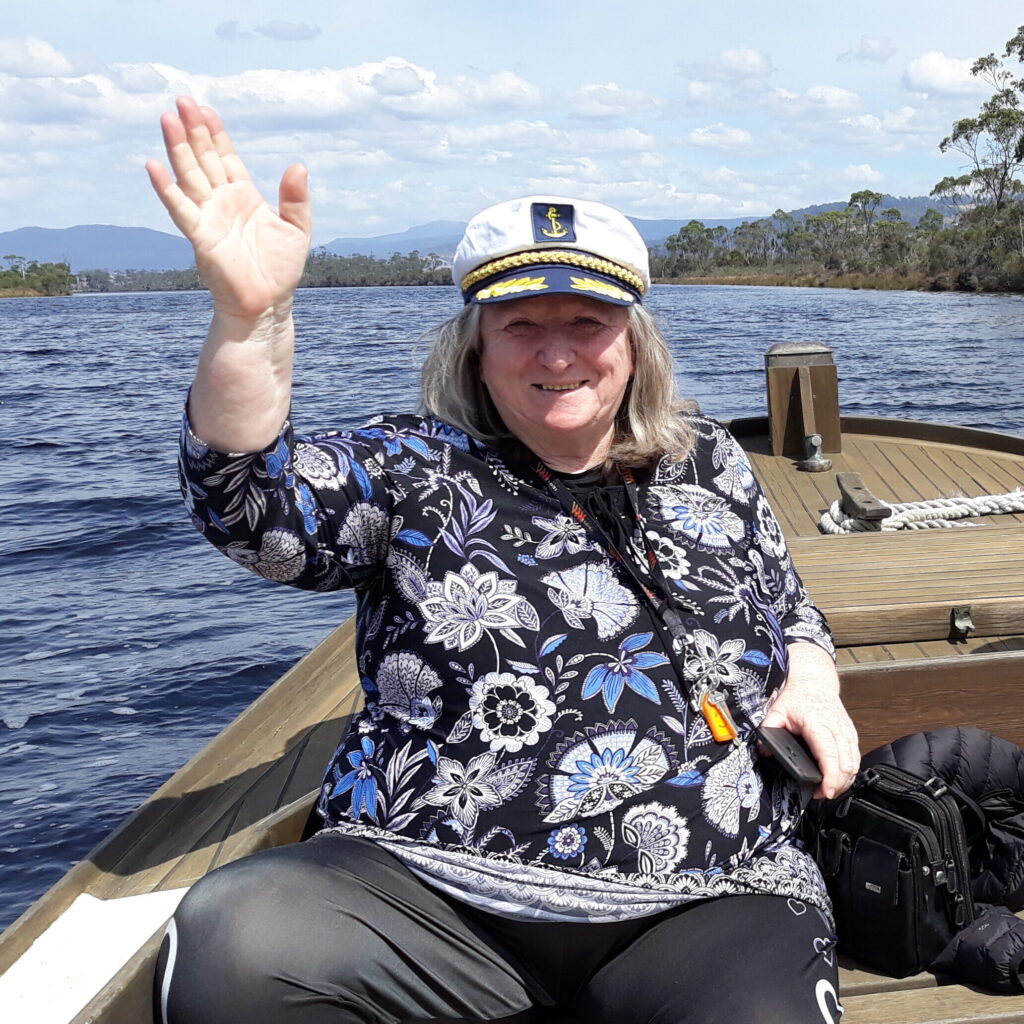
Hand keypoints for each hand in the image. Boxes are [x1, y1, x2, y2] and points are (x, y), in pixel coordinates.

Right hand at [146, 97, 311, 318]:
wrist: (267, 305)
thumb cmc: (280, 271)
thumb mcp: (297, 230)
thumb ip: (296, 199)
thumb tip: (298, 166)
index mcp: (244, 197)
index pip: (226, 157)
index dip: (215, 134)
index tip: (206, 109)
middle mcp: (222, 203)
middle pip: (203, 159)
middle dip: (193, 130)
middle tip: (181, 100)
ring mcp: (209, 218)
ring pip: (189, 176)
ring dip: (177, 148)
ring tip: (167, 118)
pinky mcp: (201, 238)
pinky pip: (180, 209)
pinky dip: (167, 189)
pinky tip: (154, 166)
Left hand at [760, 643, 859, 799]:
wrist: (814, 681)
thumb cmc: (797, 696)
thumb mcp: (777, 710)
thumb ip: (768, 730)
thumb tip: (762, 750)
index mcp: (818, 724)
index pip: (830, 755)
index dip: (831, 777)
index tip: (826, 791)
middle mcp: (837, 728)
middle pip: (846, 764)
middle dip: (838, 785)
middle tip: (822, 795)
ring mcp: (847, 732)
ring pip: (854, 763)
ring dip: (846, 781)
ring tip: (829, 790)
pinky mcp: (851, 734)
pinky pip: (856, 757)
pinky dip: (850, 771)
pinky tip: (840, 779)